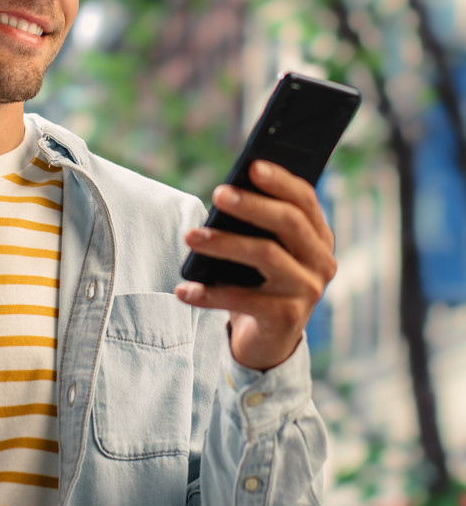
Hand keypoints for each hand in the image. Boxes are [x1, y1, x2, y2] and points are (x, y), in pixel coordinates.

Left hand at [174, 160, 336, 370]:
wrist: (266, 339)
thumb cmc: (258, 280)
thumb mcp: (261, 248)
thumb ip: (253, 224)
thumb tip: (225, 194)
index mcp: (317, 236)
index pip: (304, 199)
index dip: (280, 180)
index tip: (252, 166)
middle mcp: (321, 261)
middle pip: (288, 222)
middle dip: (251, 205)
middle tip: (217, 194)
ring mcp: (307, 290)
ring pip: (266, 255)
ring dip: (224, 243)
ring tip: (190, 237)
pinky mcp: (288, 319)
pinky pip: (244, 300)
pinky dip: (209, 294)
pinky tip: (184, 290)